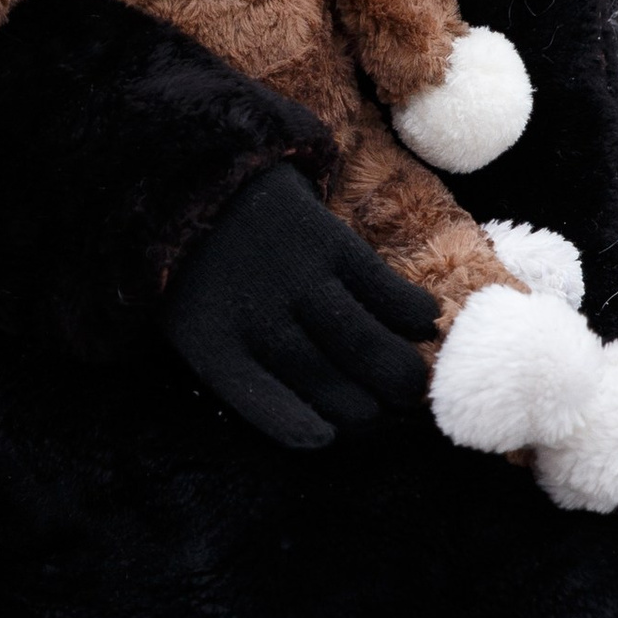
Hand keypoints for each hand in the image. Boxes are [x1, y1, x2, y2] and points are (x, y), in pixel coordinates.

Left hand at [161, 168, 437, 450]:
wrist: (204, 182)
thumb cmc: (205, 275)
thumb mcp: (195, 330)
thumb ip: (243, 377)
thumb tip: (317, 429)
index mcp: (215, 353)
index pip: (275, 418)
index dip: (313, 434)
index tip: (332, 435)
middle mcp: (258, 323)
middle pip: (334, 393)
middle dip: (371, 414)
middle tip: (387, 411)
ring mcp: (297, 281)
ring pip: (368, 350)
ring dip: (404, 377)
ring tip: (413, 386)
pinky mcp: (330, 243)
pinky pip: (387, 293)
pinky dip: (414, 315)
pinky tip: (423, 325)